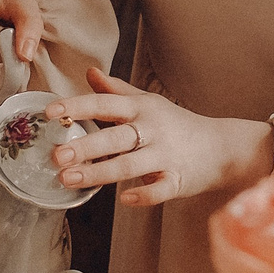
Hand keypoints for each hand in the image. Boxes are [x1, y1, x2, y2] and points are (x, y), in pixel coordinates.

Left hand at [45, 68, 273, 206]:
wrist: (223, 147)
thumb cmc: (177, 124)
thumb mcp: (148, 103)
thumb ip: (116, 90)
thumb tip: (89, 73)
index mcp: (142, 109)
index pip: (105, 104)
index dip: (77, 107)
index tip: (51, 112)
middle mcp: (152, 130)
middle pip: (115, 138)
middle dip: (85, 147)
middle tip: (56, 156)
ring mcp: (166, 156)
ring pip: (130, 165)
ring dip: (100, 173)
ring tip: (69, 180)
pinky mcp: (178, 180)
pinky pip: (159, 189)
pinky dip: (144, 194)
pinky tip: (124, 199)